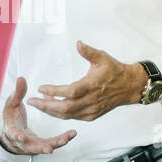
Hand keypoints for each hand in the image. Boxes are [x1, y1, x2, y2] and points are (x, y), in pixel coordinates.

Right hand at [0, 77, 76, 155]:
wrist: (10, 131)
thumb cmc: (9, 117)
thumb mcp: (11, 104)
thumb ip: (17, 92)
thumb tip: (21, 79)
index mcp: (12, 130)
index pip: (13, 134)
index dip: (17, 136)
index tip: (21, 137)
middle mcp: (22, 142)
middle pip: (31, 146)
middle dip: (41, 147)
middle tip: (49, 148)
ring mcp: (32, 145)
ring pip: (44, 147)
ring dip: (55, 144)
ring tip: (66, 138)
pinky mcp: (40, 145)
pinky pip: (51, 144)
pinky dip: (60, 141)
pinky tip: (70, 135)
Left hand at [27, 41, 146, 121]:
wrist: (129, 86)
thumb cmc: (114, 70)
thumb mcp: (103, 57)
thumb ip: (89, 52)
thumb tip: (78, 43)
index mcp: (92, 86)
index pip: (69, 92)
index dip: (54, 91)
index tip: (40, 88)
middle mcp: (91, 101)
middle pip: (64, 108)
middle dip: (46, 105)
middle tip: (31, 101)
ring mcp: (91, 110)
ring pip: (67, 115)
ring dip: (51, 111)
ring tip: (38, 104)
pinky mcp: (92, 116)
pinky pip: (72, 117)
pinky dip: (60, 114)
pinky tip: (51, 108)